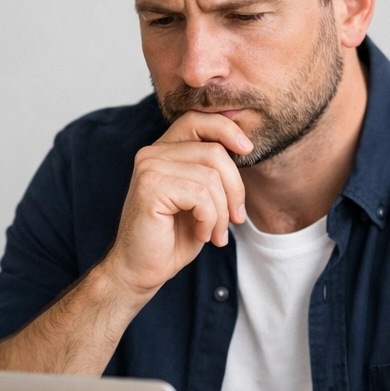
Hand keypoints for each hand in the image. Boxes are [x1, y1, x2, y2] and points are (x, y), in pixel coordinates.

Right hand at [100, 112, 252, 299]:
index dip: (226, 129)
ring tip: (215, 233)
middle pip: (214, 152)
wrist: (141, 270)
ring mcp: (149, 168)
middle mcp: (152, 153)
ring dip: (222, 212)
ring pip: (211, 177)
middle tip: (235, 218)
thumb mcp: (201, 199)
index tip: (247, 150)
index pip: (198, 120)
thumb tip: (244, 147)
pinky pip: (201, 196)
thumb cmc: (172, 238)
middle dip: (235, 188)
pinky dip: (209, 219)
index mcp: (164, 151)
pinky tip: (201, 234)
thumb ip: (213, 172)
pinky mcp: (150, 188)